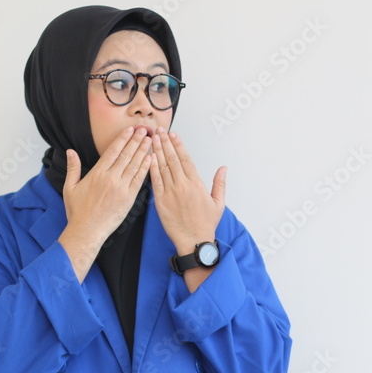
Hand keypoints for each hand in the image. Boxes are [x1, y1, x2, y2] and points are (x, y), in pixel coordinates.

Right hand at [58, 126, 151, 281]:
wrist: (86, 231)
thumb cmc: (78, 212)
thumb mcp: (70, 188)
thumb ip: (72, 168)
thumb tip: (70, 152)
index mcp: (97, 173)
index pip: (112, 151)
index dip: (122, 139)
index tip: (129, 130)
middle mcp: (110, 178)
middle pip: (126, 155)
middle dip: (136, 141)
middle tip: (144, 130)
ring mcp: (121, 188)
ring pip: (134, 165)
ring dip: (143, 151)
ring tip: (149, 140)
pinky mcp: (128, 199)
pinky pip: (139, 180)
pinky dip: (145, 168)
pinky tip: (151, 159)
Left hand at [148, 128, 225, 255]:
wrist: (193, 241)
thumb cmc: (205, 224)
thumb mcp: (218, 203)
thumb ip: (220, 183)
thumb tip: (223, 168)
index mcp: (196, 185)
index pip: (186, 159)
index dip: (179, 145)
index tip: (174, 135)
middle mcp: (182, 186)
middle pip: (172, 159)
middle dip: (165, 143)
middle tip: (160, 131)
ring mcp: (170, 193)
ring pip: (162, 168)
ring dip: (157, 152)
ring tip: (153, 139)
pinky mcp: (160, 202)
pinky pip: (155, 182)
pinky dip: (151, 168)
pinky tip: (148, 158)